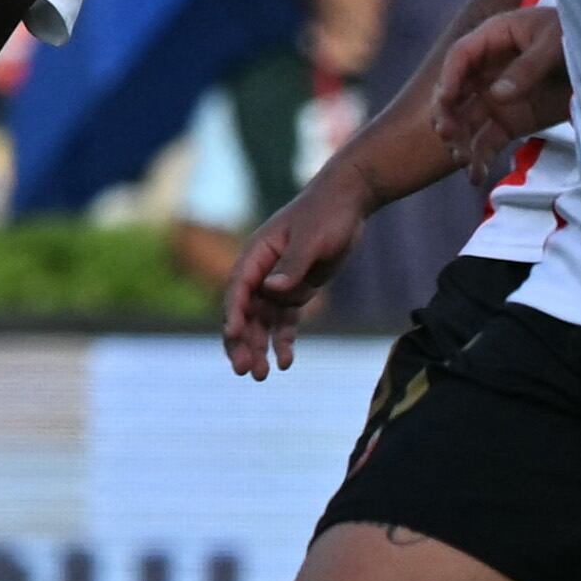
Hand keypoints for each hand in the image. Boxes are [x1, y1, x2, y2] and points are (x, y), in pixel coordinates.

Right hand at [221, 171, 372, 379]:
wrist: (347, 203)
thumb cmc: (326, 215)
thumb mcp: (312, 239)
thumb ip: (292, 265)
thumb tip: (272, 290)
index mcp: (257, 255)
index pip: (239, 289)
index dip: (233, 314)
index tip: (233, 336)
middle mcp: (262, 273)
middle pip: (245, 313)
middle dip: (242, 343)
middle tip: (246, 371)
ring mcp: (279, 284)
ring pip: (262, 323)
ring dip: (259, 348)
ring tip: (261, 377)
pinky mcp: (297, 291)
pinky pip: (285, 322)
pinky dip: (284, 342)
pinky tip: (287, 363)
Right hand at [428, 4, 568, 168]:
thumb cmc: (576, 37)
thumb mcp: (555, 43)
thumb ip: (527, 67)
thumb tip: (496, 96)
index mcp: (494, 39)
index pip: (461, 56)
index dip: (450, 76)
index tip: (446, 99)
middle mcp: (488, 71)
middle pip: (455, 91)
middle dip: (447, 114)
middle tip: (447, 134)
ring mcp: (498, 99)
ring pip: (467, 120)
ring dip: (459, 139)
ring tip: (461, 159)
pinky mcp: (511, 122)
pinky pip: (489, 141)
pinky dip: (480, 158)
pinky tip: (475, 176)